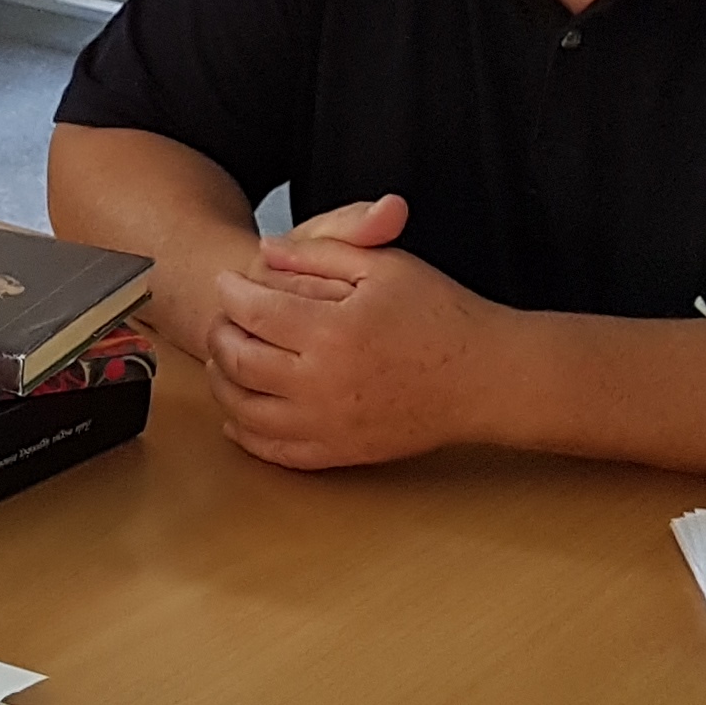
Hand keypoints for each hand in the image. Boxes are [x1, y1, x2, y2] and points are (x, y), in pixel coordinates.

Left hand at [202, 193, 511, 467]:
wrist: (486, 378)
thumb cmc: (442, 316)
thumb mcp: (385, 265)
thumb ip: (321, 252)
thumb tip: (266, 251)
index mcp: (332, 331)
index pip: (253, 310)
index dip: (231, 292)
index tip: (227, 282)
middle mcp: (322, 383)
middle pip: (238, 360)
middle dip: (219, 335)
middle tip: (222, 319)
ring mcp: (327, 424)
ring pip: (243, 410)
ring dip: (223, 382)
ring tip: (226, 360)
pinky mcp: (338, 452)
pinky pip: (272, 449)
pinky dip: (245, 432)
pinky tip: (241, 413)